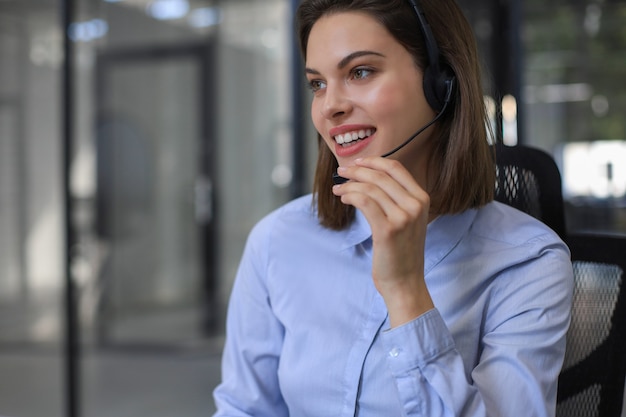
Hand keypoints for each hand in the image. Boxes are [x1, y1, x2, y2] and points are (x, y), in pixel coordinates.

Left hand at [332, 157, 434, 326]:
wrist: (405, 283)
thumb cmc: (401, 252)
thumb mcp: (406, 220)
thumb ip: (396, 198)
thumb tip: (368, 176)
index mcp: (422, 199)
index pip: (396, 168)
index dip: (373, 161)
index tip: (357, 162)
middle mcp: (416, 205)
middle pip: (381, 175)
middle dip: (357, 170)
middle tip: (341, 172)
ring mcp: (404, 217)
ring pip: (370, 187)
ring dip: (349, 185)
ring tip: (338, 190)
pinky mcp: (388, 229)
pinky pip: (365, 202)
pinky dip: (351, 196)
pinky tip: (343, 199)